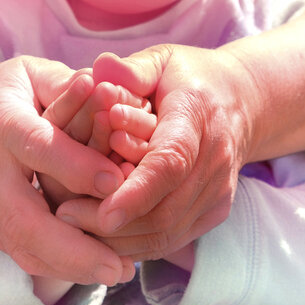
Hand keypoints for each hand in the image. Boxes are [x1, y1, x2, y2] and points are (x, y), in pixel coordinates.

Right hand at [0, 56, 133, 284]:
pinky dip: (63, 267)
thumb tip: (105, 92)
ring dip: (72, 267)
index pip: (38, 147)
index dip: (76, 166)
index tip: (118, 184)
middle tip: (118, 266)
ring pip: (24, 247)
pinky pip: (26, 255)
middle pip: (24, 219)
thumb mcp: (36, 74)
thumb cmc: (14, 94)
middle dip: (73, 248)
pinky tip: (98, 268)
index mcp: (2, 123)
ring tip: (118, 272)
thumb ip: (68, 85)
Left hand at [59, 44, 258, 260]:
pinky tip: (106, 235)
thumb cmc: (190, 80)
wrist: (239, 104)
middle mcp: (216, 160)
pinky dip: (137, 243)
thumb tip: (99, 68)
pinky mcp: (216, 210)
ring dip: (121, 238)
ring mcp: (220, 190)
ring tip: (77, 226)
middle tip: (65, 216)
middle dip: (114, 223)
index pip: (170, 162)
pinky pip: (174, 238)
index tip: (102, 214)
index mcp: (199, 117)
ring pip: (169, 232)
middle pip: (166, 209)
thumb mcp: (162, 61)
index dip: (137, 192)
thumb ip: (132, 69)